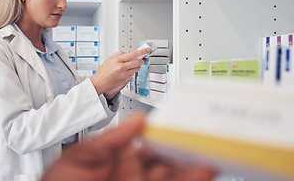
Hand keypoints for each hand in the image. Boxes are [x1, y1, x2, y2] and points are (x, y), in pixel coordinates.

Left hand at [41, 113, 215, 180]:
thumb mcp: (81, 155)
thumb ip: (112, 137)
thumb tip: (139, 120)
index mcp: (120, 156)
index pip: (151, 141)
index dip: (168, 133)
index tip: (183, 124)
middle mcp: (134, 171)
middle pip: (168, 159)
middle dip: (187, 148)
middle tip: (206, 136)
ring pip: (175, 174)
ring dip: (194, 165)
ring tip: (213, 152)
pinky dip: (192, 178)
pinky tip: (205, 170)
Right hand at [90, 48, 150, 96]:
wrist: (100, 82)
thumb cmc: (103, 71)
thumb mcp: (110, 59)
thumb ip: (119, 54)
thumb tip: (128, 53)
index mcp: (118, 60)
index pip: (133, 54)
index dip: (142, 51)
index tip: (147, 50)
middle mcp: (122, 67)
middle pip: (137, 62)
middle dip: (142, 60)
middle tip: (144, 58)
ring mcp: (124, 74)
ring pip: (136, 69)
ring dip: (138, 66)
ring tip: (135, 64)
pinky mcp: (125, 79)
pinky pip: (132, 74)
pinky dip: (132, 71)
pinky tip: (128, 70)